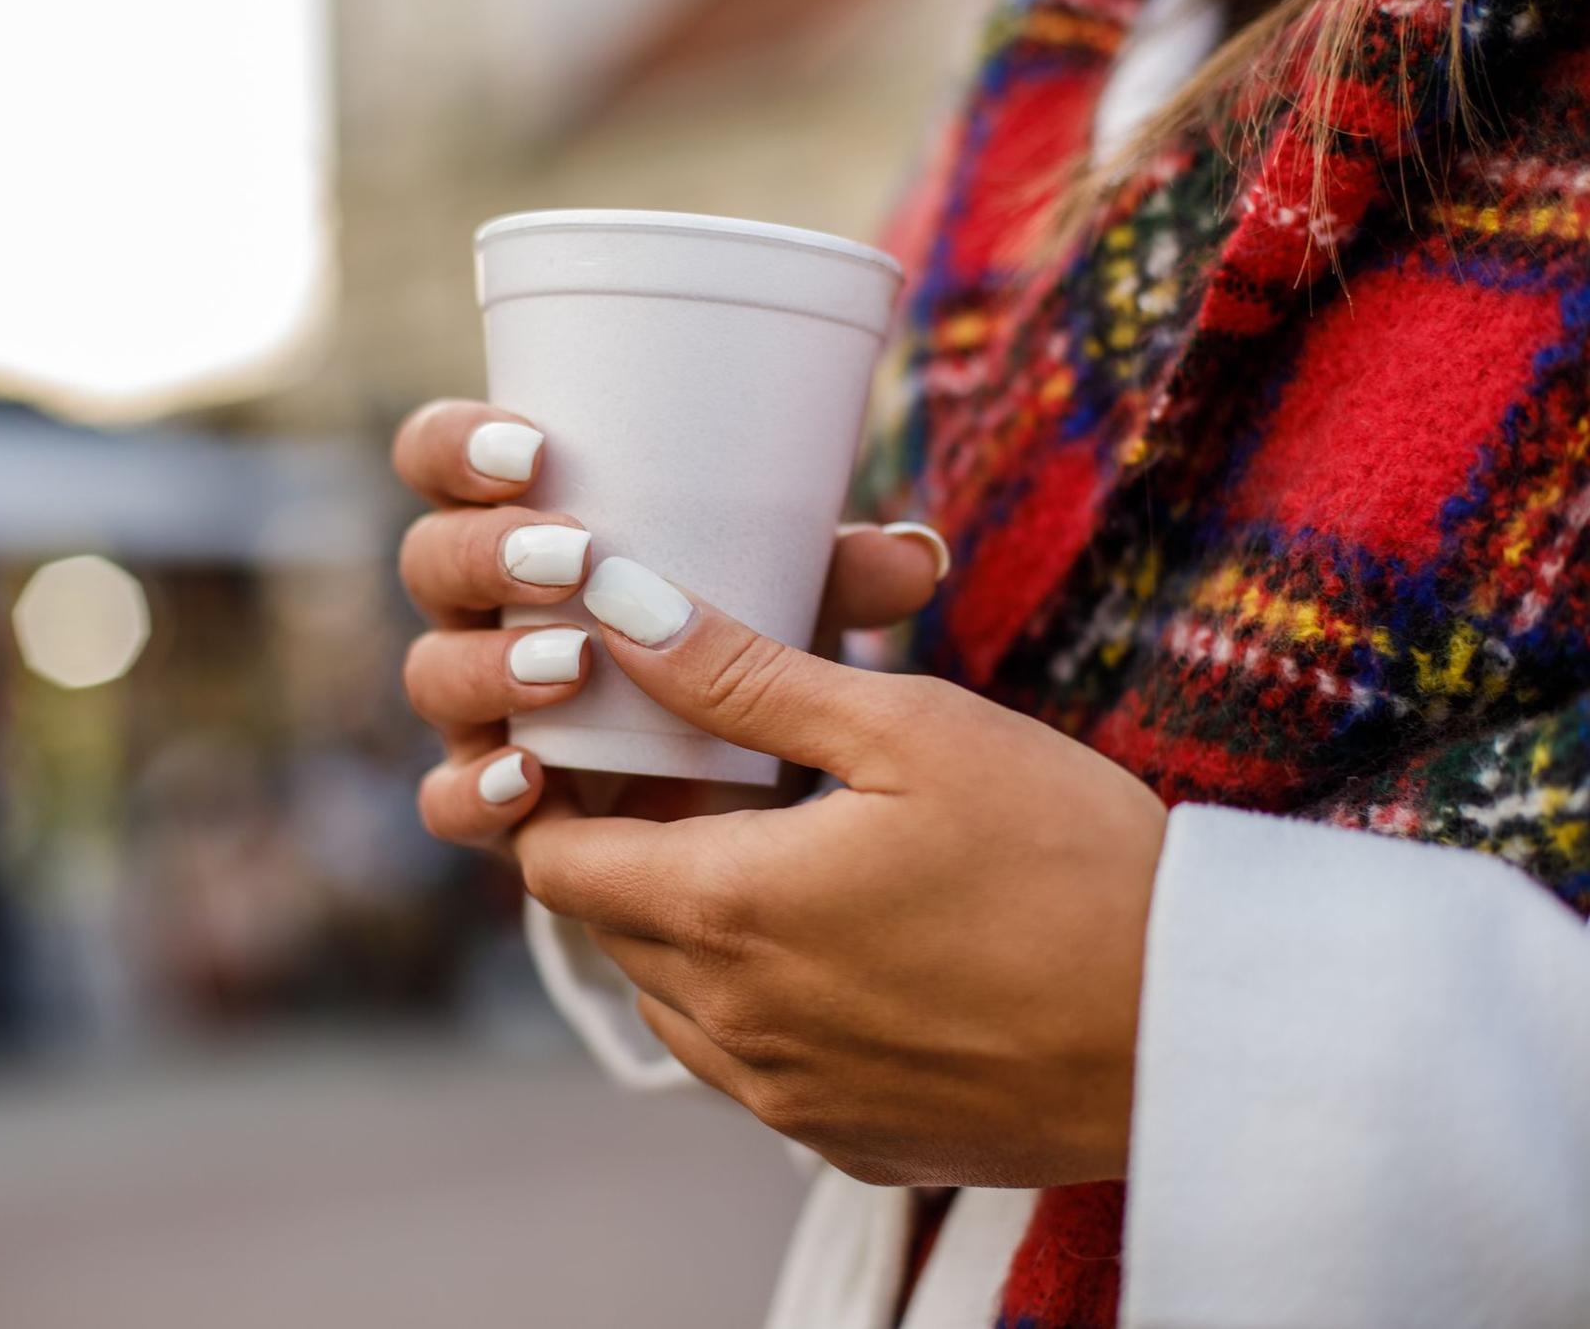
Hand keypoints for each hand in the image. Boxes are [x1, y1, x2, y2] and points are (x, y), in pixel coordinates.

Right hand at [393, 398, 946, 843]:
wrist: (723, 786)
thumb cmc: (739, 649)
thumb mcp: (785, 605)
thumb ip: (836, 578)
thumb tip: (919, 557)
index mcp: (518, 526)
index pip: (440, 464)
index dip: (460, 447)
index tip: (534, 448)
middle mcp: (479, 612)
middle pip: (431, 565)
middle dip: (486, 554)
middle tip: (571, 558)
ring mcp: (476, 707)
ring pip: (433, 677)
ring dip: (490, 666)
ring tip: (573, 664)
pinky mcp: (491, 799)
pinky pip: (447, 801)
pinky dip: (476, 792)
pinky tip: (528, 782)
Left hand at [514, 558, 1166, 1187]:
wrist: (1201, 1028)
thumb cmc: (1068, 856)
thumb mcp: (906, 729)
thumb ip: (744, 678)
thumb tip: (622, 615)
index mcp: (727, 912)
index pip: (556, 861)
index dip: (561, 798)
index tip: (614, 750)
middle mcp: (733, 1027)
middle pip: (612, 928)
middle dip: (631, 853)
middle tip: (714, 783)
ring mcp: (789, 1099)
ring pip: (676, 1003)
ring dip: (693, 932)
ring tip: (787, 861)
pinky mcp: (848, 1143)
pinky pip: (751, 1069)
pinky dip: (760, 1006)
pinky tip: (850, 951)